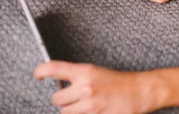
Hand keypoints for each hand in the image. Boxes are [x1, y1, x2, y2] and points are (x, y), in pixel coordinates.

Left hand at [34, 61, 154, 113]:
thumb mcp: (97, 73)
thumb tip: (60, 85)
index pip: (54, 68)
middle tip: (73, 97)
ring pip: (65, 113)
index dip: (41, 71)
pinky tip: (93, 111)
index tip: (38, 75)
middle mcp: (85, 88)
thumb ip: (78, 77)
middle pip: (56, 99)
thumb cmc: (121, 82)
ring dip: (72, 111)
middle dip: (63, 100)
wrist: (140, 92)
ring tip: (85, 106)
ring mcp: (90, 105)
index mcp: (86, 72)